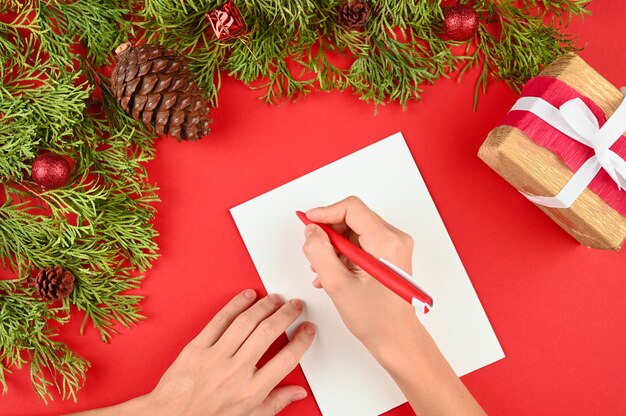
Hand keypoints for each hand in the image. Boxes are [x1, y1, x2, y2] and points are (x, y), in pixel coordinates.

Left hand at [147, 290, 315, 415]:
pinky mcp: (197, 347)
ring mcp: (214, 357)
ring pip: (245, 322)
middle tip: (295, 306)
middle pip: (268, 333)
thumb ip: (275, 402)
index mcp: (251, 391)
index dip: (302, 340)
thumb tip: (297, 392)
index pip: (287, 359)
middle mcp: (235, 372)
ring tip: (275, 299)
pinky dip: (235, 305)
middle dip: (286, 314)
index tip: (308, 329)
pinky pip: (219, 320)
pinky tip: (247, 296)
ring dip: (264, 306)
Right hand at [302, 196, 485, 415]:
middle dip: (329, 233)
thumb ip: (319, 253)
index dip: (325, 212)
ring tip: (323, 270)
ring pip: (355, 230)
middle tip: (313, 251)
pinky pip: (361, 242)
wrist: (396, 339)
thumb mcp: (338, 285)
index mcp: (386, 242)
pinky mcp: (390, 254)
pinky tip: (333, 273)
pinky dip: (344, 253)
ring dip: (334, 245)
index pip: (351, 208)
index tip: (308, 221)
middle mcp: (395, 239)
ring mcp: (394, 246)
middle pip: (353, 217)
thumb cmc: (377, 319)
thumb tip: (311, 231)